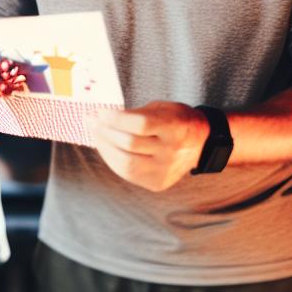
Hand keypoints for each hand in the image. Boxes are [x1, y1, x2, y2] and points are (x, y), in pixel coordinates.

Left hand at [87, 101, 210, 191]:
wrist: (200, 144)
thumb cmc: (176, 120)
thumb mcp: (163, 108)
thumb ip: (136, 114)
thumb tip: (102, 118)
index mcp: (176, 128)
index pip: (140, 124)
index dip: (116, 118)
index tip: (100, 112)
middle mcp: (172, 152)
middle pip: (130, 144)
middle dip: (105, 131)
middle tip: (91, 121)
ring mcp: (165, 170)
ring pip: (125, 163)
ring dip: (104, 147)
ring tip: (96, 134)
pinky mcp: (157, 183)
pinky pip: (128, 174)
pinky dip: (113, 160)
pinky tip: (106, 148)